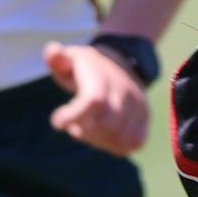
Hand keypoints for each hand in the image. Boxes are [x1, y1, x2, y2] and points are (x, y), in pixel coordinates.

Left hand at [41, 38, 152, 153]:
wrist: (122, 61)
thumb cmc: (87, 66)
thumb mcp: (70, 57)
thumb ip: (57, 57)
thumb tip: (53, 50)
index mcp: (102, 78)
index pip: (94, 101)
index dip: (74, 116)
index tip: (57, 121)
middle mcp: (124, 92)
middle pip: (108, 125)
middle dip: (85, 132)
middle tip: (74, 125)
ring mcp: (137, 106)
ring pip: (121, 138)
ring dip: (99, 141)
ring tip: (88, 128)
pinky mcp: (144, 117)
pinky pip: (134, 142)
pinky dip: (116, 145)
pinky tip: (104, 136)